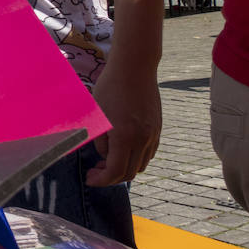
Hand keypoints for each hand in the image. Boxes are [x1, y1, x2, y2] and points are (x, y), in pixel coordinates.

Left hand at [86, 56, 161, 185]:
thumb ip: (100, 140)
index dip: (101, 180)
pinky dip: (135, 158)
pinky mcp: (158, 129)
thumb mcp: (96, 114)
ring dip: (124, 168)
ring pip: (141, 165)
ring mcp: (153, 135)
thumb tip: (105, 156)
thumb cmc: (110, 88)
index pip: (115, 172)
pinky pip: (149, 153)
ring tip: (108, 160)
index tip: (89, 179)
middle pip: (129, 173)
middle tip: (95, 171)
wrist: (135, 69)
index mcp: (125, 137)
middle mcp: (143, 140)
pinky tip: (122, 150)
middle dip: (110, 177)